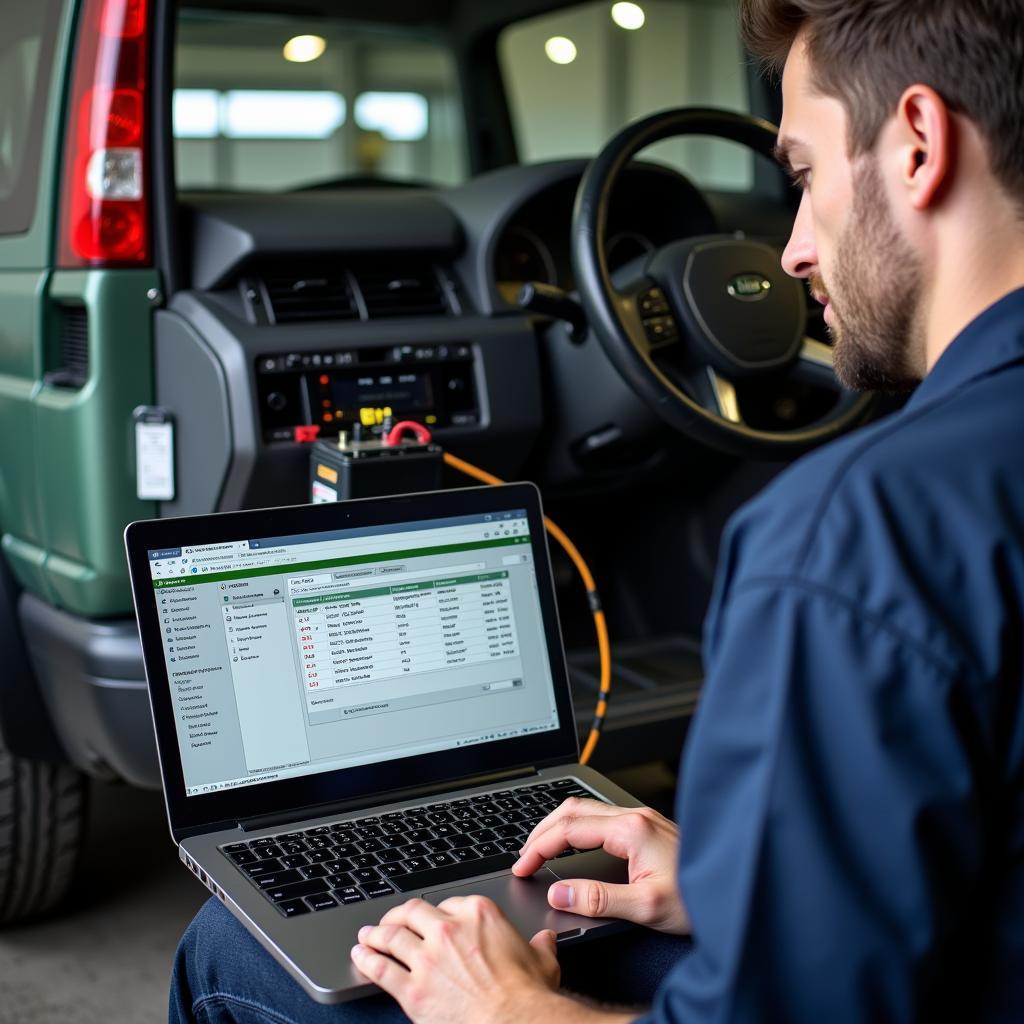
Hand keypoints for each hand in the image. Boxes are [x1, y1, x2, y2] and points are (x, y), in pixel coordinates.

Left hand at [351, 895, 563, 1023]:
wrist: (515, 1022)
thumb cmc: (528, 994)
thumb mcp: (541, 959)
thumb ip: (538, 945)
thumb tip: (544, 939)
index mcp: (477, 914)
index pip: (447, 902)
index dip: (437, 912)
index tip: (431, 918)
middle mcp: (448, 930)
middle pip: (412, 912)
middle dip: (397, 915)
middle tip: (389, 919)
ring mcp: (427, 959)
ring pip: (391, 937)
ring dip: (375, 934)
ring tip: (367, 934)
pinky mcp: (413, 990)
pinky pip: (382, 970)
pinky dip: (367, 961)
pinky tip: (361, 957)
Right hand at [513, 798, 689, 934]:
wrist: (736, 889)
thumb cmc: (700, 899)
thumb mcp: (645, 907)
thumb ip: (597, 899)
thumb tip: (559, 892)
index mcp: (630, 829)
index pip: (569, 828)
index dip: (539, 846)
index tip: (522, 865)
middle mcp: (635, 816)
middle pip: (573, 809)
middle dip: (542, 830)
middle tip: (524, 855)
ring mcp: (643, 818)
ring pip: (587, 809)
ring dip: (559, 825)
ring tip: (542, 847)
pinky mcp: (648, 827)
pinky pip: (601, 817)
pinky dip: (577, 827)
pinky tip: (575, 842)